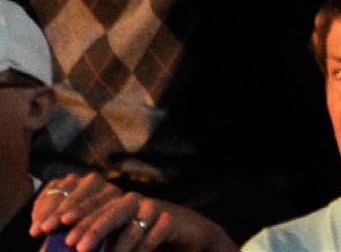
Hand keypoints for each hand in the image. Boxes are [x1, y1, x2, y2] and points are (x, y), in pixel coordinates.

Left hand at [33, 176, 235, 251]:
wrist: (184, 240)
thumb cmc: (141, 244)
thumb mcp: (114, 243)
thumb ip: (93, 244)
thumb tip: (59, 249)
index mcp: (116, 205)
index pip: (92, 203)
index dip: (71, 213)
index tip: (48, 228)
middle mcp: (135, 202)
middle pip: (112, 207)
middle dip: (90, 226)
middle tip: (71, 245)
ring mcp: (154, 208)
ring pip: (131, 220)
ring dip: (113, 241)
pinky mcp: (171, 220)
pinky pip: (153, 232)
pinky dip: (139, 247)